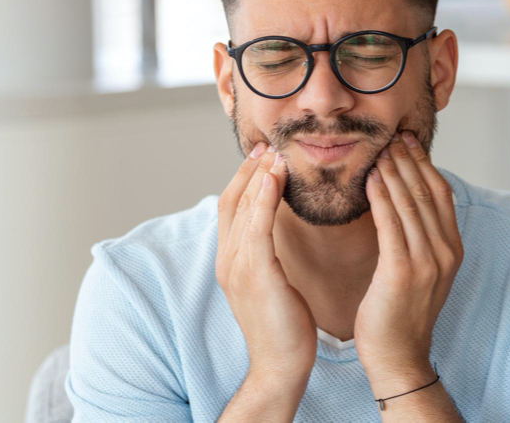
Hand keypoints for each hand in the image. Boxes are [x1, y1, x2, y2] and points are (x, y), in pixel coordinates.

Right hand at [216, 143, 317, 381]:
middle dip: (249, 169)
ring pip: (244, 208)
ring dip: (259, 175)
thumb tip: (272, 231)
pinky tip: (276, 177)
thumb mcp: (269, 282)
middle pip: (232, 200)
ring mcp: (238, 266)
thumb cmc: (282, 327)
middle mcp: (227, 260)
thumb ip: (264, 254)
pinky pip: (258, 226)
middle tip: (268, 144)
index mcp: (229, 261)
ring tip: (276, 153)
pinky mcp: (256, 273)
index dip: (243, 178)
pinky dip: (265, 197)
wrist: (280, 366)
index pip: (230, 207)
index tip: (261, 155)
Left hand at [354, 130, 463, 387]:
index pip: (440, 193)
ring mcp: (427, 262)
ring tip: (380, 148)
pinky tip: (371, 178)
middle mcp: (445, 252)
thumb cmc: (399, 312)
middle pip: (427, 192)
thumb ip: (418, 237)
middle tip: (392, 135)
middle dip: (409, 160)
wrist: (397, 357)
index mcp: (452, 249)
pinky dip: (382, 196)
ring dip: (394, 171)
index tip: (408, 141)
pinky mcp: (402, 271)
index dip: (425, 164)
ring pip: (410, 203)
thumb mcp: (420, 270)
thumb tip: (405, 200)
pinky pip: (391, 224)